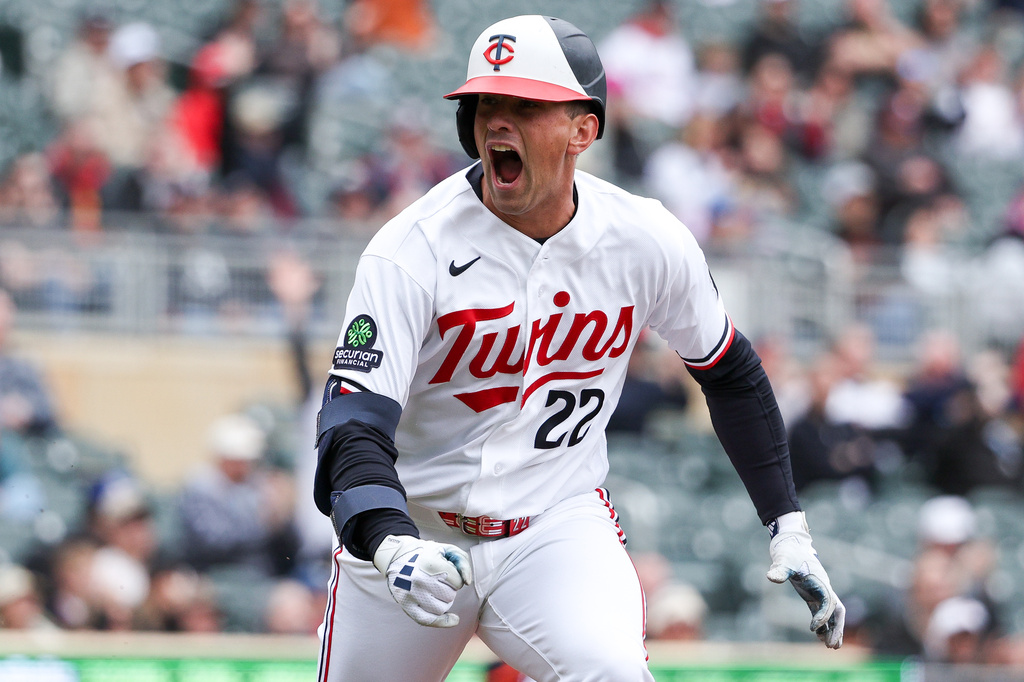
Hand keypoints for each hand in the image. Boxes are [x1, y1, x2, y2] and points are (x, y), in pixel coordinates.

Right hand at [372, 534, 472, 627]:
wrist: (397, 557)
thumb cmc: (426, 554)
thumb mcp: (446, 549)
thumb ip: (462, 561)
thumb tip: (468, 582)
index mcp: (430, 564)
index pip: (457, 582)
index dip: (456, 578)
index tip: (448, 573)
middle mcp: (420, 580)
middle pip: (450, 596)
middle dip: (450, 589)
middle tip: (441, 581)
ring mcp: (412, 594)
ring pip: (441, 609)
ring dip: (444, 602)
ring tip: (437, 591)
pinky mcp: (406, 605)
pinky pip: (427, 620)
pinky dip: (442, 622)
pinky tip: (452, 619)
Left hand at [766, 512, 844, 648]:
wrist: (789, 542)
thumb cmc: (788, 551)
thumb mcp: (783, 559)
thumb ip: (780, 569)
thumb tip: (771, 577)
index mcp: (820, 580)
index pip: (829, 602)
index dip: (824, 616)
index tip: (813, 628)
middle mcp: (823, 587)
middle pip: (838, 611)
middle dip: (837, 628)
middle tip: (832, 647)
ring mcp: (819, 591)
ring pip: (832, 614)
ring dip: (833, 629)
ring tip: (830, 647)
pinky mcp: (812, 594)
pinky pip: (821, 612)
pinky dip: (822, 624)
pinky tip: (819, 637)